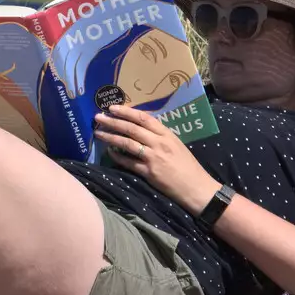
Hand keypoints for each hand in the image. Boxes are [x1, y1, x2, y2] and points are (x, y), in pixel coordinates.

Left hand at [93, 105, 217, 213]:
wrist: (197, 187)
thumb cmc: (188, 166)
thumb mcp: (176, 145)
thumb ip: (160, 137)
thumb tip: (139, 129)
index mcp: (167, 134)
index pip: (144, 118)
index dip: (126, 111)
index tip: (112, 108)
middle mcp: (159, 143)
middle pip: (131, 128)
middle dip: (113, 121)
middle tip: (98, 117)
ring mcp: (153, 158)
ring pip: (127, 143)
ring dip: (110, 137)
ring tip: (98, 133)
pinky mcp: (149, 173)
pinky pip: (129, 162)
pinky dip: (118, 157)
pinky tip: (110, 153)